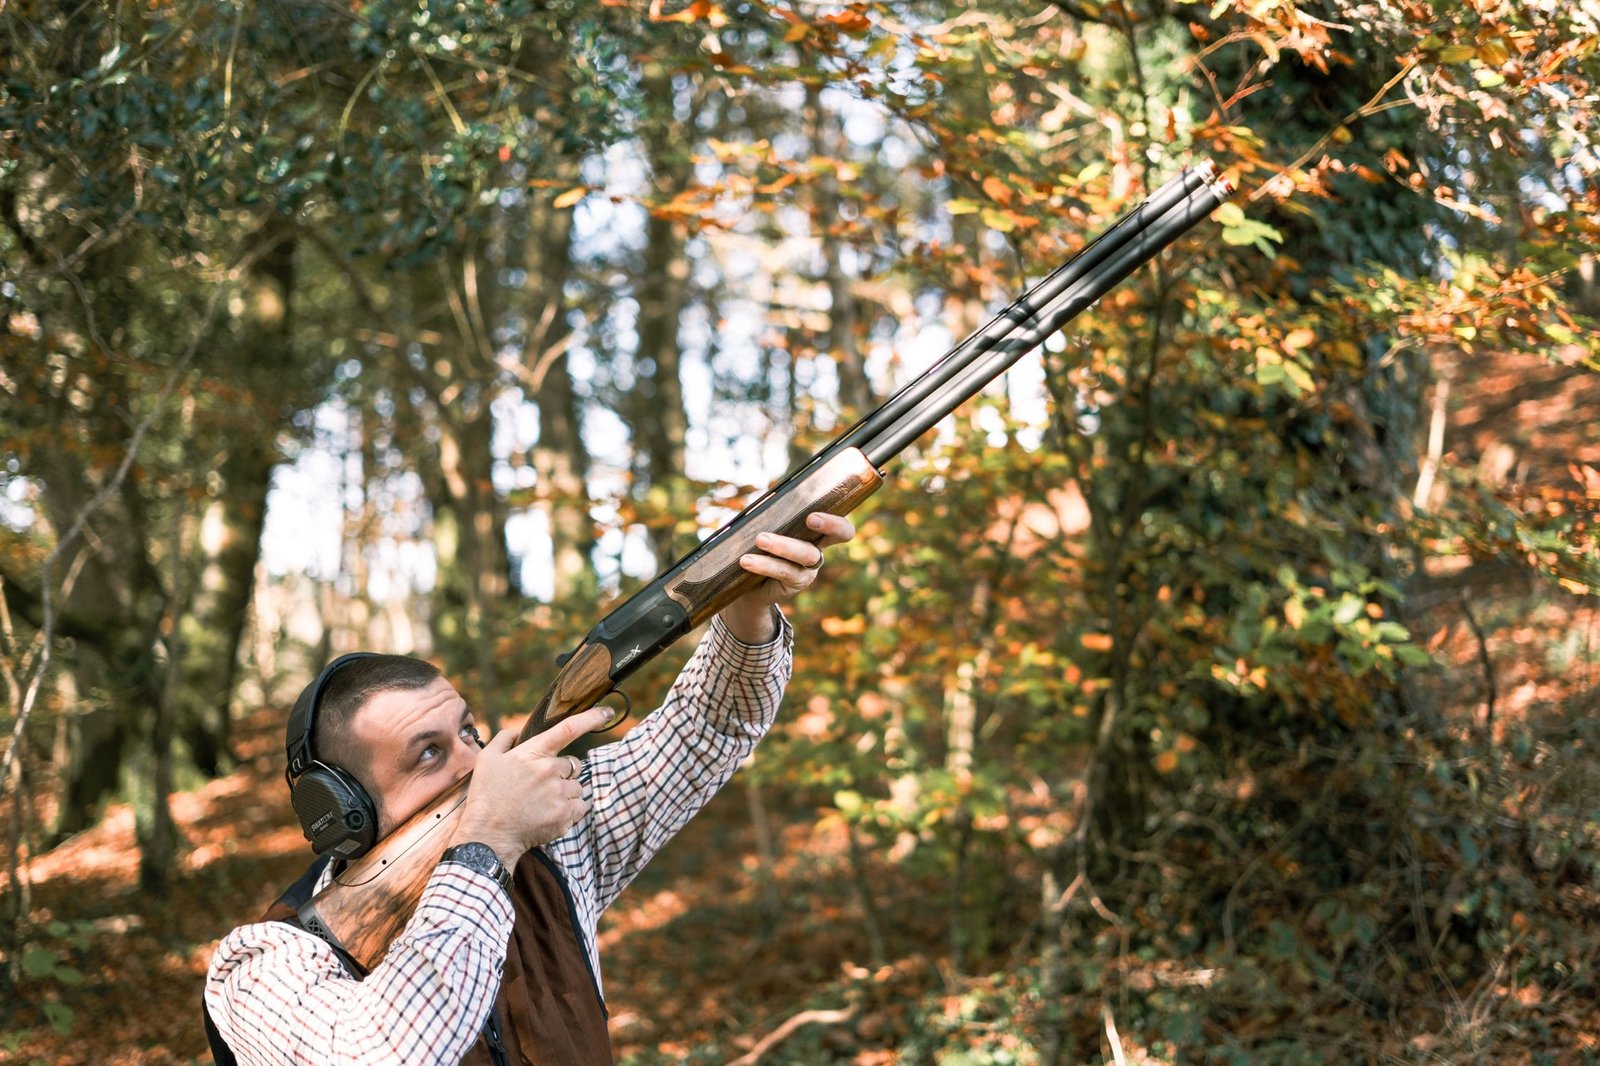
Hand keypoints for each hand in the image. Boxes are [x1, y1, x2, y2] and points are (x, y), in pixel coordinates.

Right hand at [450, 705, 611, 865]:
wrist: (488, 835)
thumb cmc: (486, 796)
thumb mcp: (487, 759)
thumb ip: (506, 738)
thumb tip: (520, 731)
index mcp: (533, 753)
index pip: (569, 728)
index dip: (592, 717)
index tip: (608, 712)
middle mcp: (550, 770)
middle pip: (573, 764)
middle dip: (561, 773)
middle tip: (540, 787)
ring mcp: (559, 794)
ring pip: (577, 786)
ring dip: (565, 793)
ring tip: (541, 803)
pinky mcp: (566, 815)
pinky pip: (581, 806)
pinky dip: (571, 810)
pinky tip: (550, 814)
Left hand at [719, 512, 855, 643]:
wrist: (748, 585)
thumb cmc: (760, 547)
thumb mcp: (767, 528)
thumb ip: (771, 515)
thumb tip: (761, 501)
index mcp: (816, 531)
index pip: (841, 525)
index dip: (836, 521)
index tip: (816, 515)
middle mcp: (818, 549)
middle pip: (835, 537)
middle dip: (827, 525)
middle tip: (810, 518)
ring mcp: (809, 569)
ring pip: (805, 555)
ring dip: (783, 545)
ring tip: (760, 539)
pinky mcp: (795, 583)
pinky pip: (783, 572)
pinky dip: (764, 564)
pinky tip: (746, 561)